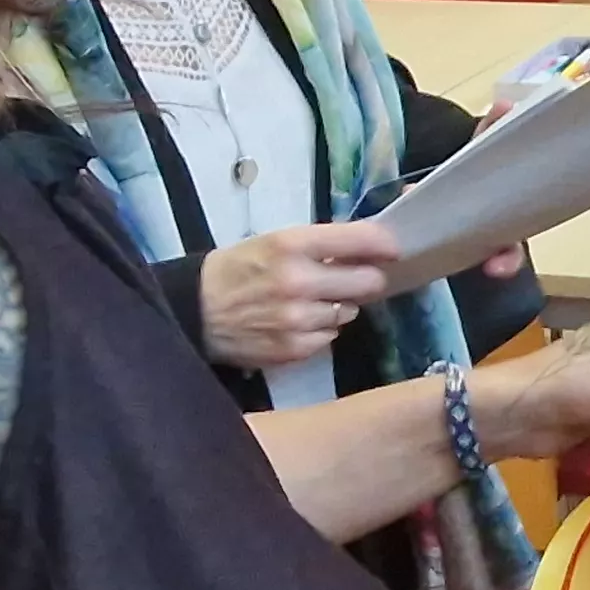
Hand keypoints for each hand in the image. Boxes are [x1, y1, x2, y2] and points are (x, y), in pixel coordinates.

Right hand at [199, 224, 400, 370]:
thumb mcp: (273, 242)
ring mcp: (298, 319)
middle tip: (357, 278)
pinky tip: (298, 322)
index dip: (384, 244)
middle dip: (367, 279)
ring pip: (349, 312)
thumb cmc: (237, 269)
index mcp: (292, 245)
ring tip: (312, 301)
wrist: (196, 310)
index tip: (393, 249)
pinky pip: (329, 338)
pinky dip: (321, 330)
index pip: (359, 240)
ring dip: (339, 306)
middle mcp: (299, 281)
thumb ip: (319, 246)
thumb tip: (367, 249)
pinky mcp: (294, 349)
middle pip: (367, 282)